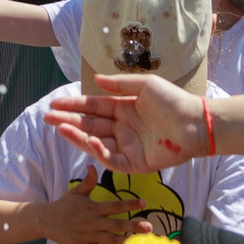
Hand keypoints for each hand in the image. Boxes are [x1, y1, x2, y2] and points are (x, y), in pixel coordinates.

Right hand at [45, 182, 144, 243]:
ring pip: (112, 240)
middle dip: (134, 226)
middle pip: (117, 225)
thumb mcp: (76, 192)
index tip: (143, 203)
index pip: (115, 206)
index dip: (130, 204)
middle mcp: (93, 222)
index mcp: (93, 208)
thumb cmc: (64, 205)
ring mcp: (90, 236)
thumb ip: (88, 181)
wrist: (47, 221)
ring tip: (142, 243)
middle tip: (149, 228)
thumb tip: (93, 166)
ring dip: (128, 241)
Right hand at [46, 75, 207, 173]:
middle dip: (69, 121)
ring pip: (96, 143)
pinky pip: (112, 160)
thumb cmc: (173, 101)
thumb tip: (95, 80)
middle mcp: (123, 129)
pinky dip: (98, 152)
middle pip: (90, 125)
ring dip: (78, 136)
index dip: (75, 105)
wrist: (195, 123)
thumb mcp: (144, 86)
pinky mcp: (136, 163)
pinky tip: (86, 141)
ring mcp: (128, 147)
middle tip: (48, 117)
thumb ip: (120, 85)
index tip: (56, 103)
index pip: (94, 108)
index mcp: (124, 110)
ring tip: (61, 128)